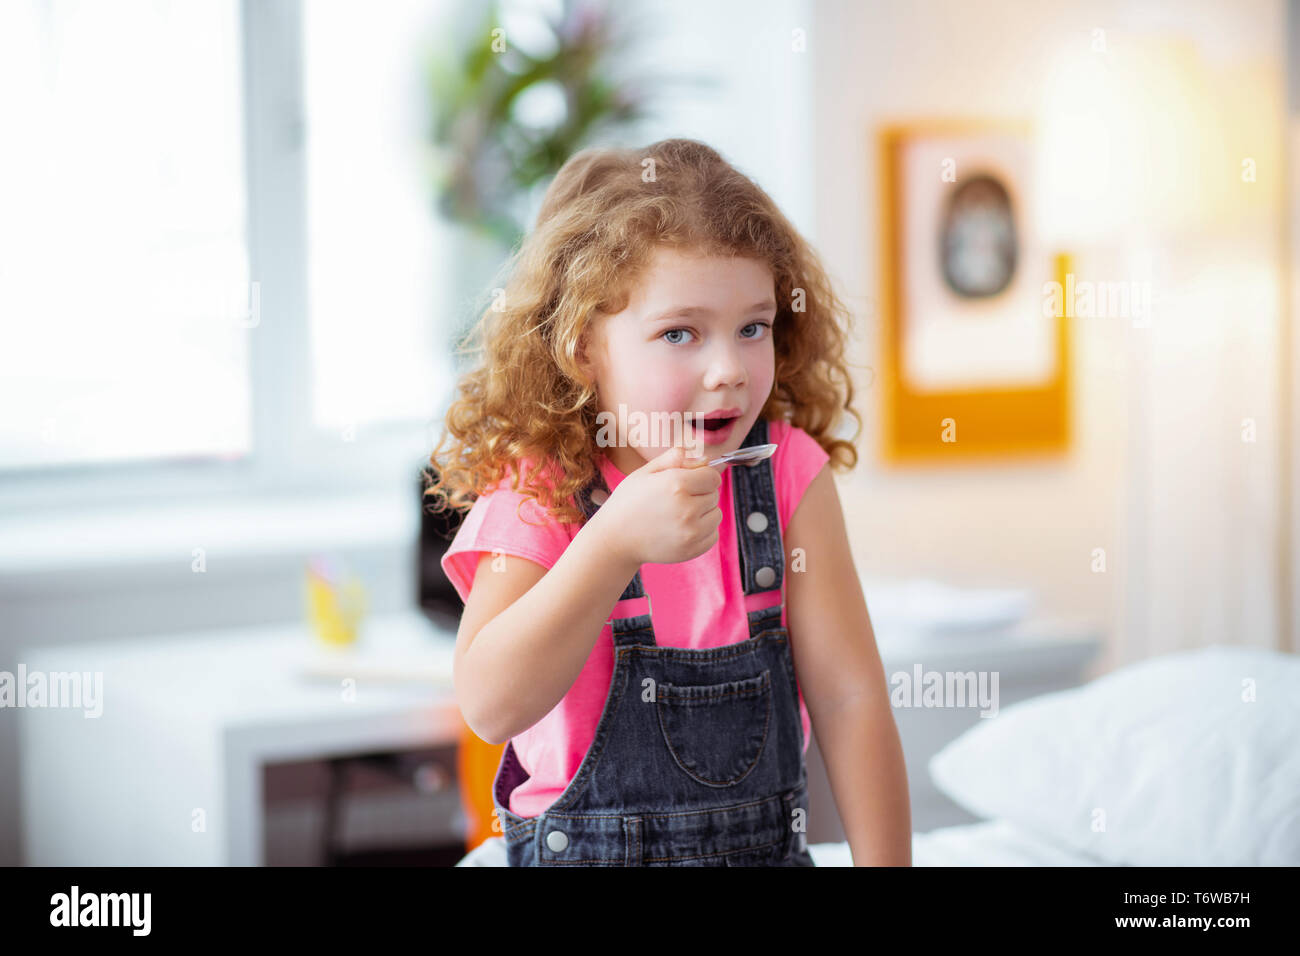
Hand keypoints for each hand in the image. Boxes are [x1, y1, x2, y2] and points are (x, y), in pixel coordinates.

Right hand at [592, 444, 723, 566]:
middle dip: (701, 493)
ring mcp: (691, 532)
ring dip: (704, 513)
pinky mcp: (693, 549)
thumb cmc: (629, 502)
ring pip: (716, 515)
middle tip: (676, 500)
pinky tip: (682, 529)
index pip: (713, 476)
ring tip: (679, 515)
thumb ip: (674, 459)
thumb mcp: (645, 473)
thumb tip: (705, 458)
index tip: (689, 481)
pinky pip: (713, 534)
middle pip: (714, 494)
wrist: (615, 539)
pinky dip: (703, 531)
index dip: (702, 476)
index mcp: (676, 484)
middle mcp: (687, 508)